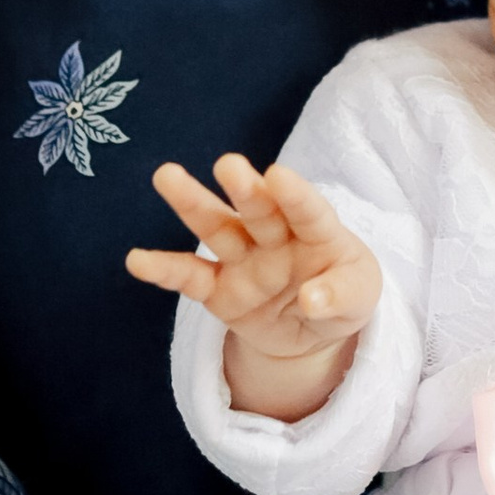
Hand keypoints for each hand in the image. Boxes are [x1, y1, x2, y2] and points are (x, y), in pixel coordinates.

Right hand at [126, 155, 381, 419]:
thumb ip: (340, 298)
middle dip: (244, 189)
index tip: (277, 175)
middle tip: (229, 164)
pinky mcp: (218, 289)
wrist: (312, 330)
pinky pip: (189, 278)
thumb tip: (313, 299)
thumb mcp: (357, 300)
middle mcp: (276, 238)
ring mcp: (244, 260)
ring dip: (193, 203)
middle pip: (259, 210)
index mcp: (318, 233)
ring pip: (217, 227)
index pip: (308, 212)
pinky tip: (137, 260)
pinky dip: (164, 269)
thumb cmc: (341, 295)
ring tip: (166, 175)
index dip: (294, 194)